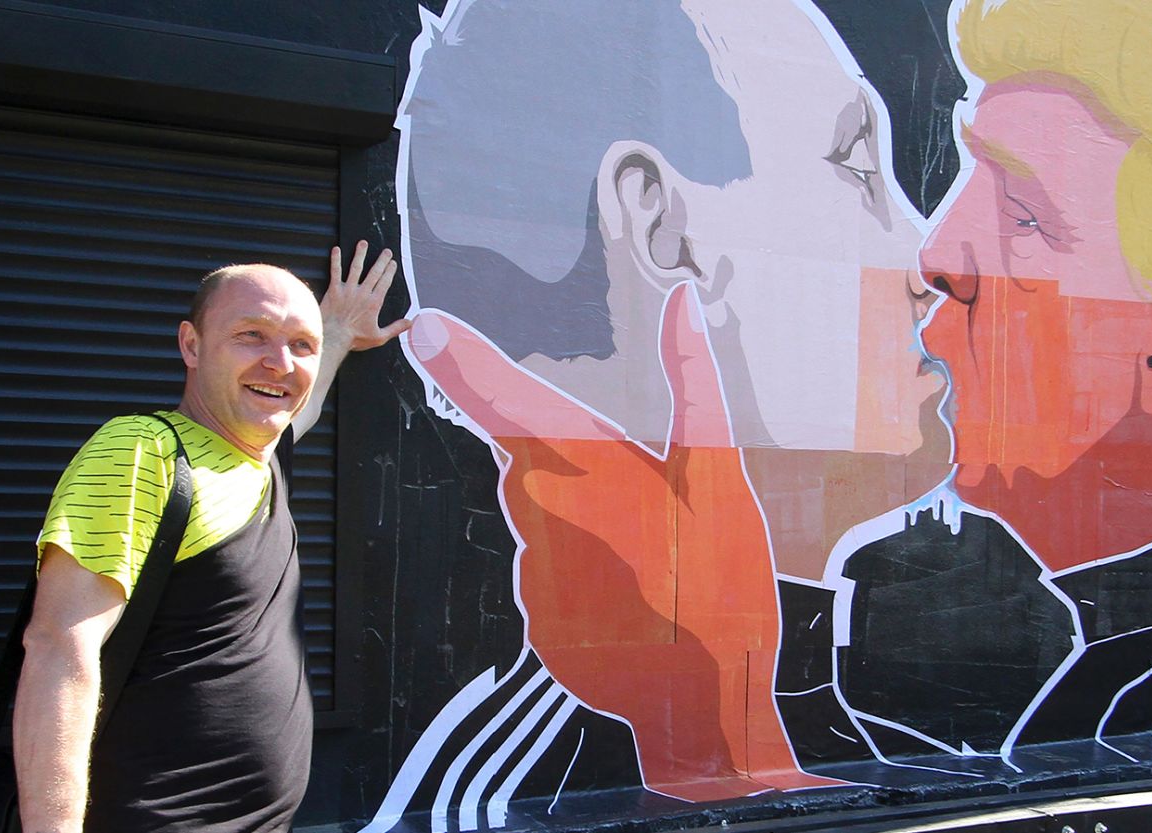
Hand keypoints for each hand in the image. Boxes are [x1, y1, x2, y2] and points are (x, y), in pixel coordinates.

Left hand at [322, 240, 409, 352]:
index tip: (393, 263)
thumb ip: (396, 328)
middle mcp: (362, 292)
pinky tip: (336, 249)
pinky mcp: (334, 290)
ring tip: (363, 244)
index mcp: (374, 302)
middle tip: (386, 251)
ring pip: (356, 268)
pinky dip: (335, 260)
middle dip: (381, 260)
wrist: (334, 337)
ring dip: (360, 254)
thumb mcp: (379, 337)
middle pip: (374, 272)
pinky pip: (335, 272)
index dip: (389, 271)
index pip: (384, 282)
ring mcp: (348, 289)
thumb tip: (410, 323)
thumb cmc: (355, 338)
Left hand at [406, 283, 836, 799]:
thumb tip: (680, 303)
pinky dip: (590, 578)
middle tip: (650, 512)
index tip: (429, 327)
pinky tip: (637, 599)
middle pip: (535, 466)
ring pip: (546, 523)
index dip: (467, 362)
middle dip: (577, 471)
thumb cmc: (722, 578)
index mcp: (586, 468)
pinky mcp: (540, 621)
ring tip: (655, 563)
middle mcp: (544, 516)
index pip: (508, 402)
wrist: (707, 702)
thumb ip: (694, 382)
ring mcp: (536, 574)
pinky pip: (554, 578)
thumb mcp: (720, 473)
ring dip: (589, 527)